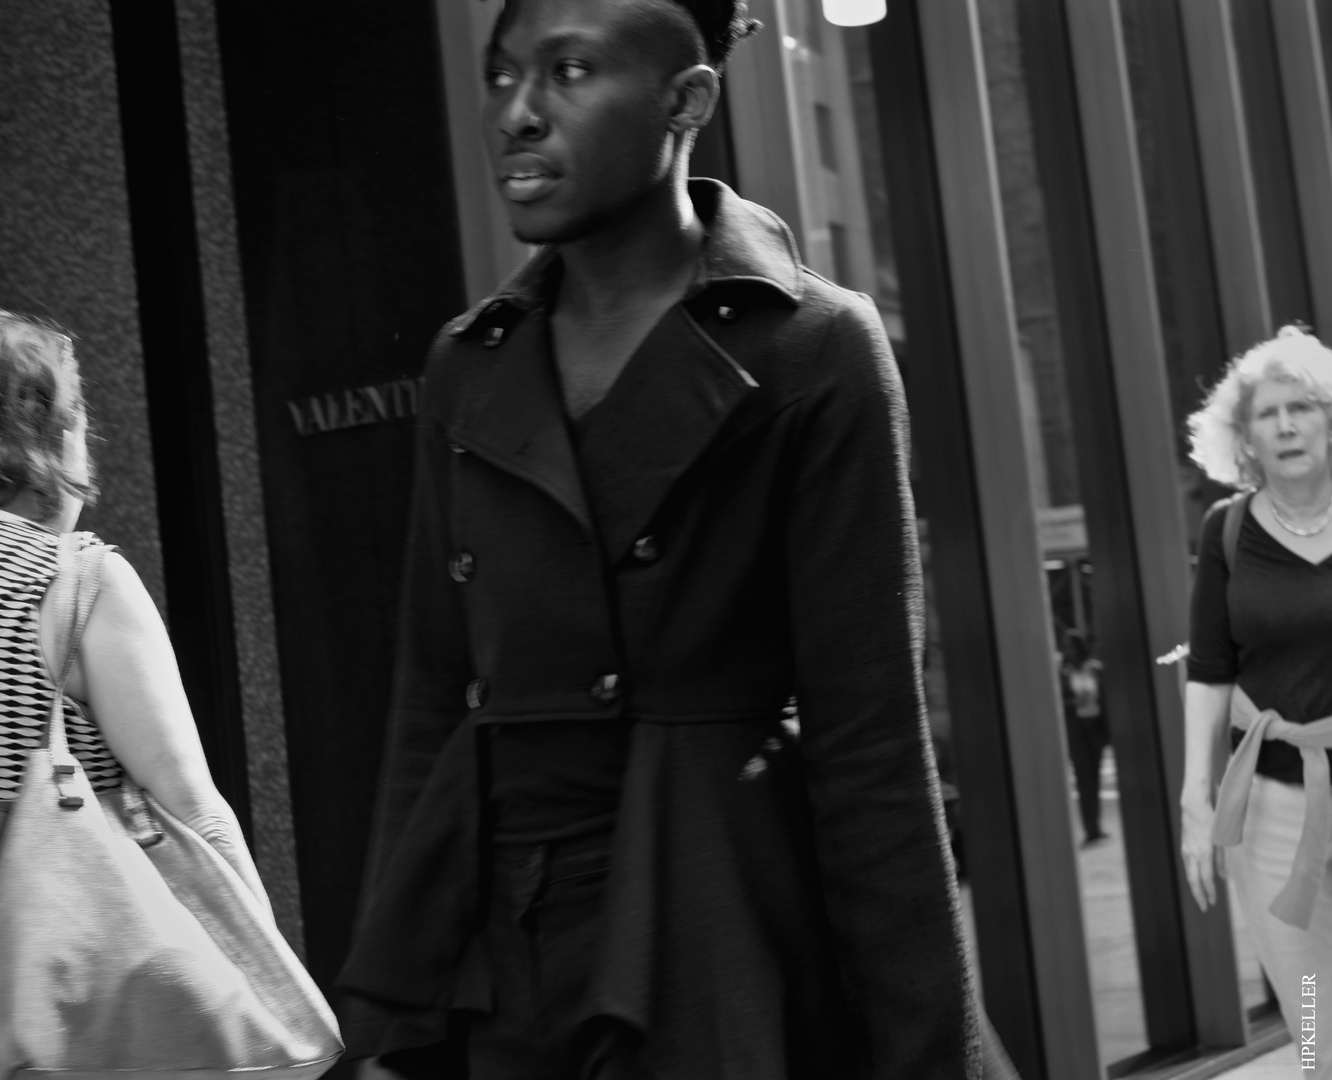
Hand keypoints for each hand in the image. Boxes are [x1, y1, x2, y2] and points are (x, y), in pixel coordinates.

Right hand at [1180, 795, 1220, 911]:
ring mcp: (1186, 850)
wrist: (1193, 805)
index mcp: (1203, 852)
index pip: (1206, 878)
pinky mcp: (1184, 846)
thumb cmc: (1211, 820)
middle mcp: (1191, 853)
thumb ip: (1222, 859)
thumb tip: (1222, 877)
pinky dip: (1193, 875)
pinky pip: (1188, 865)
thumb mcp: (1222, 839)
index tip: (1213, 903)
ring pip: (1189, 873)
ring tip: (1201, 896)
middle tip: (1204, 908)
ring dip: (1195, 886)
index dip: (1210, 892)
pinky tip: (1197, 879)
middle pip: (1193, 880)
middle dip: (1199, 895)